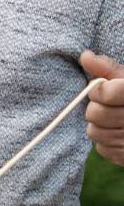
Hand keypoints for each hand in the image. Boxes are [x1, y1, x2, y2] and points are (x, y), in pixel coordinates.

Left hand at [81, 51, 123, 165]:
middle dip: (98, 108)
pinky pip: (102, 149)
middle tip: (112, 106)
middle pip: (94, 114)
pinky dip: (108, 142)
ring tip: (118, 121)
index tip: (107, 89)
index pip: (103, 93)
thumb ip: (107, 68)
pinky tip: (121, 135)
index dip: (99, 90)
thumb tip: (85, 56)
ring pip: (94, 132)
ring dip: (101, 126)